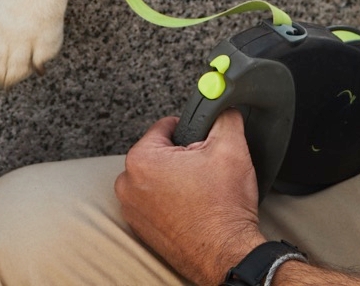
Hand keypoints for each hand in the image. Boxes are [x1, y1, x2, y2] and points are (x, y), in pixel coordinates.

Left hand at [116, 111, 268, 284]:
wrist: (226, 253)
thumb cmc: (223, 209)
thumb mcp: (231, 147)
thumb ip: (224, 116)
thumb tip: (223, 106)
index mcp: (142, 159)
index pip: (166, 126)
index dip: (192, 132)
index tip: (204, 145)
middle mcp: (128, 185)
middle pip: (160, 152)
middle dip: (183, 157)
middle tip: (205, 172)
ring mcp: (132, 209)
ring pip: (159, 177)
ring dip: (177, 179)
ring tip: (201, 192)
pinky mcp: (140, 228)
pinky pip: (156, 201)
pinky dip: (173, 200)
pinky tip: (193, 208)